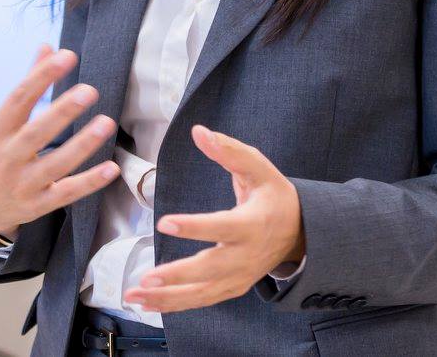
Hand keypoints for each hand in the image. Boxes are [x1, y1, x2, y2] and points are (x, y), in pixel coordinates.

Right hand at [0, 43, 119, 239]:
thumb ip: (28, 86)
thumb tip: (48, 46)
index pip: (19, 99)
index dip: (42, 77)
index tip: (67, 56)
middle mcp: (6, 158)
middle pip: (36, 133)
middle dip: (62, 111)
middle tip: (90, 91)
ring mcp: (21, 184)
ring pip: (55, 165)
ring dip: (82, 145)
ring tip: (106, 123)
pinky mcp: (37, 206)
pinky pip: (67, 193)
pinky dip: (90, 182)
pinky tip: (112, 168)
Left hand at [122, 124, 304, 313]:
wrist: (300, 232)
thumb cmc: (274, 196)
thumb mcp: (259, 168)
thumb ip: (229, 151)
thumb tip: (199, 132)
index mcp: (252, 224)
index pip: (221, 226)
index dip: (194, 226)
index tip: (165, 222)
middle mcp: (245, 256)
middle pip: (209, 269)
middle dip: (177, 276)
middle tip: (146, 278)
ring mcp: (239, 277)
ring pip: (201, 293)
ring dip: (167, 298)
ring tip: (136, 295)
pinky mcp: (232, 288)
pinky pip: (202, 300)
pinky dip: (174, 305)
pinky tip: (148, 303)